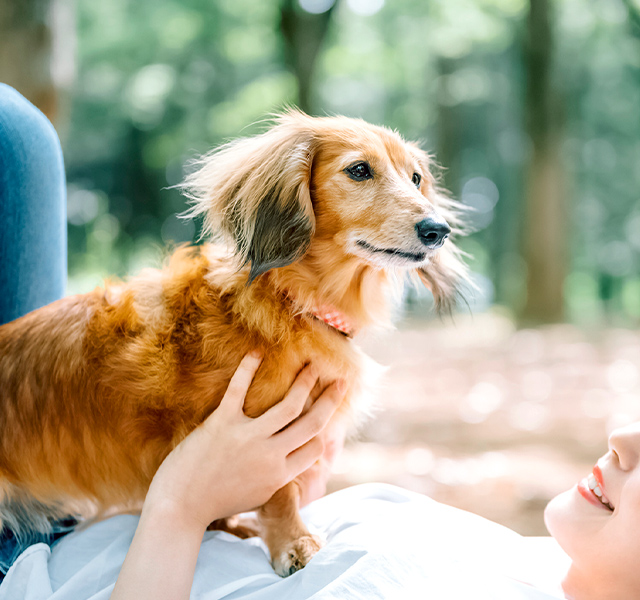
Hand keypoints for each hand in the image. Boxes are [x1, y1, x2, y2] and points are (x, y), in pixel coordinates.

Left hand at [144, 351, 344, 530]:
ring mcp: (248, 438)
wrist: (180, 507)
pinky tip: (257, 353)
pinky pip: (239, 389)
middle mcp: (271, 456)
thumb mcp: (257, 496)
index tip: (331, 411)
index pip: (316, 446)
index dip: (327, 427)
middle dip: (331, 399)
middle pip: (312, 422)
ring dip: (305, 381)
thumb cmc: (216, 503)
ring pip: (289, 404)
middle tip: (340, 382)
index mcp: (280, 474)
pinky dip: (248, 369)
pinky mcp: (222, 423)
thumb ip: (276, 477)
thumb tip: (290, 462)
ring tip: (312, 365)